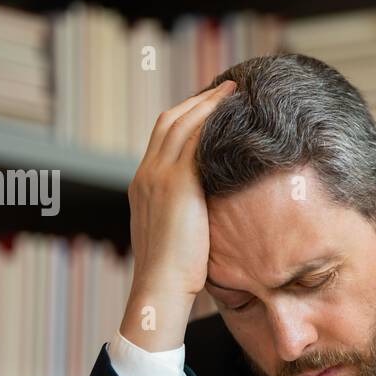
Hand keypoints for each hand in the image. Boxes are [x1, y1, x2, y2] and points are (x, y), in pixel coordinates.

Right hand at [120, 80, 235, 349]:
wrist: (160, 287)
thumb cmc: (174, 275)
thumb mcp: (176, 237)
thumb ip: (186, 217)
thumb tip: (206, 218)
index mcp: (142, 185)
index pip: (162, 138)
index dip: (185, 119)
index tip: (207, 109)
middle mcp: (146, 173)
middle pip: (170, 121)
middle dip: (198, 102)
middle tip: (224, 89)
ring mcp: (158, 175)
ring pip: (183, 123)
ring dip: (208, 103)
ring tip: (232, 92)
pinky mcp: (177, 183)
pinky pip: (196, 139)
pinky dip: (213, 121)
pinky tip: (233, 114)